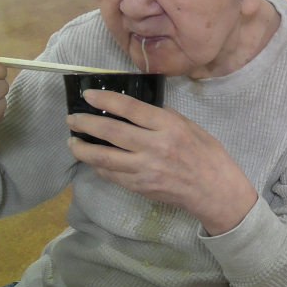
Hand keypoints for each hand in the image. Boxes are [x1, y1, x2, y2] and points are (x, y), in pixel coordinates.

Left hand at [66, 89, 257, 235]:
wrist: (214, 190)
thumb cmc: (206, 153)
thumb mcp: (189, 125)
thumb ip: (162, 116)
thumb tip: (136, 109)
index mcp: (168, 127)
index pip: (130, 109)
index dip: (106, 100)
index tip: (89, 96)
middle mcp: (154, 147)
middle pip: (111, 132)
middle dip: (87, 123)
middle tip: (72, 118)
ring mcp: (145, 170)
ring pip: (104, 157)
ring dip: (83, 149)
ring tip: (72, 141)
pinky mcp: (140, 187)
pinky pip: (112, 175)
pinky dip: (98, 165)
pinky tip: (91, 158)